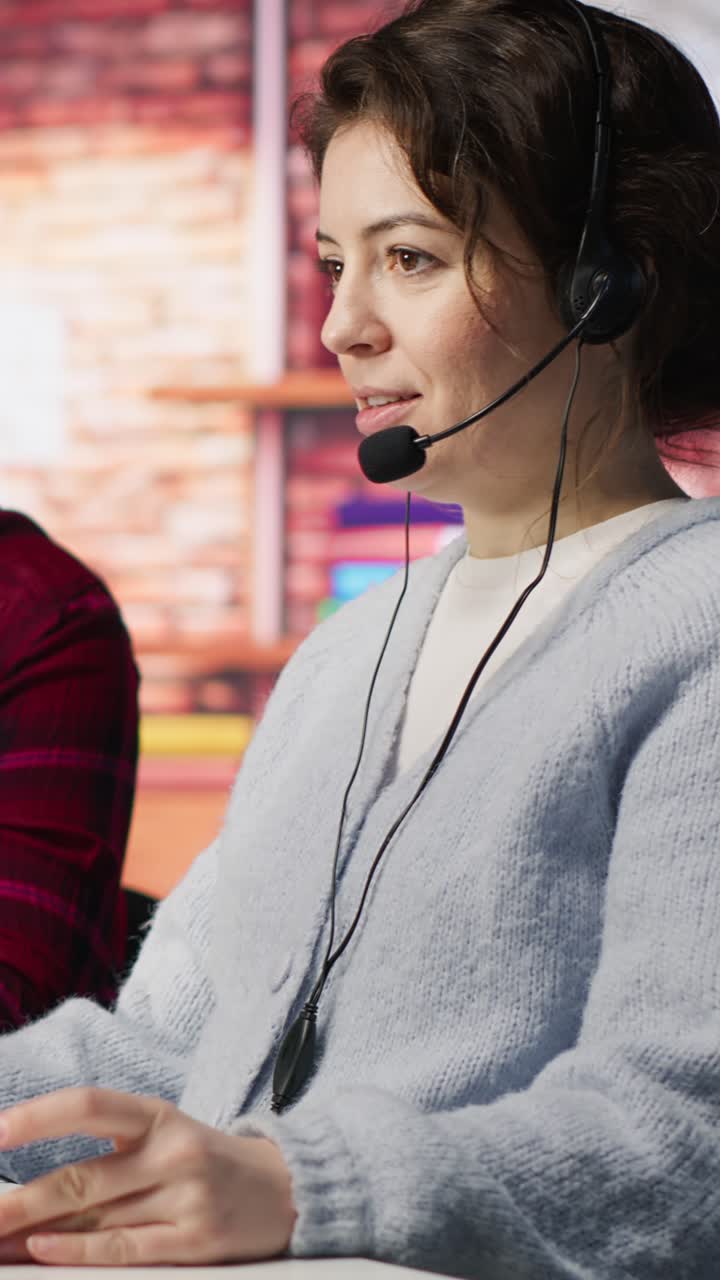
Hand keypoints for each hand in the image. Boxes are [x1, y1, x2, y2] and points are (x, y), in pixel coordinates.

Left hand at [0, 1087, 296, 1265]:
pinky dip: (78, 1251)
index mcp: (159, 1115)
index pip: (90, 1106)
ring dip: (33, 1233)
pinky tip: (42, 1249)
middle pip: (79, 1177)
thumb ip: (106, 1156)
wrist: (285, 1189)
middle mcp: (171, 1151)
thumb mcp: (164, 1138)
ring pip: (93, 1217)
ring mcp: (185, 1197)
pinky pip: (124, 1247)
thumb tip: (32, 1194)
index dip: (39, 1117)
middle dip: (16, 1201)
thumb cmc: (207, 1163)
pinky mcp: (195, 1241)